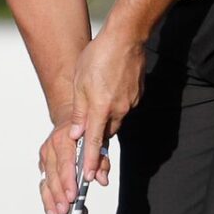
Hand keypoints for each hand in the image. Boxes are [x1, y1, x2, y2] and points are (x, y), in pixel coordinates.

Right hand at [38, 107, 113, 213]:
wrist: (70, 119)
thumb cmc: (86, 132)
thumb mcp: (99, 141)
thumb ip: (101, 160)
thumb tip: (102, 179)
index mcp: (65, 138)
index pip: (66, 162)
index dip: (68, 180)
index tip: (73, 195)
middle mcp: (51, 147)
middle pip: (54, 175)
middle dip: (59, 195)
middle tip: (65, 210)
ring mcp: (45, 157)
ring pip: (46, 182)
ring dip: (51, 201)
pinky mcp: (43, 165)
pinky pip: (44, 184)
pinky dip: (48, 199)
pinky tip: (53, 212)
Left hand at [68, 29, 144, 185]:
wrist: (126, 37)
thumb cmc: (99, 55)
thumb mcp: (79, 82)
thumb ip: (78, 111)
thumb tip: (75, 134)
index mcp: (100, 107)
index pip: (94, 141)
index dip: (90, 161)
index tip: (88, 177)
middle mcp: (118, 109)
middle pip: (107, 134)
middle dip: (98, 141)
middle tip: (89, 146)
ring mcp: (130, 103)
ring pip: (116, 121)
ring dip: (106, 121)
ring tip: (98, 107)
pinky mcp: (137, 95)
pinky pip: (124, 108)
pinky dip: (115, 107)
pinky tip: (110, 92)